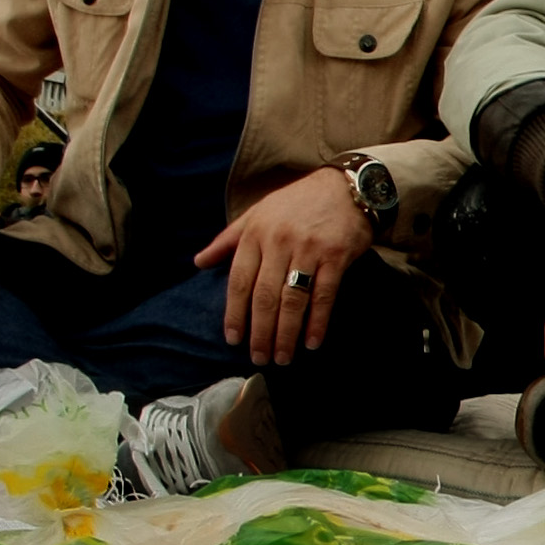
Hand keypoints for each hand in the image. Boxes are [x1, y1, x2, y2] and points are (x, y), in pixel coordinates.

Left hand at [196, 166, 374, 366]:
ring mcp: (309, 249)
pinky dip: (317, 321)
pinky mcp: (336, 256)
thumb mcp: (257, 214)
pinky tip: (312, 342)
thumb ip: (228, 239)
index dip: (235, 313)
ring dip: (286, 333)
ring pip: (293, 299)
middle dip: (260, 331)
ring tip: (282, 357)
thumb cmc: (297, 203)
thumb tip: (199, 262)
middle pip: (265, 296)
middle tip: (258, 358)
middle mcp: (279, 242)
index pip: (239, 280)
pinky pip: (324, 295)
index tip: (233, 338)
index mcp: (256, 234)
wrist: (345, 186)